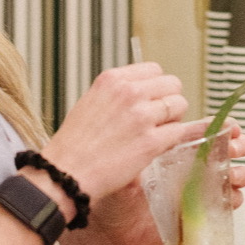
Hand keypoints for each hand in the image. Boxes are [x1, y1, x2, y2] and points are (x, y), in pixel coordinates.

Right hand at [43, 62, 197, 207]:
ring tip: (155, 133)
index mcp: (112, 80)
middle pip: (172, 84)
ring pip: (179, 106)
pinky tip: (155, 148)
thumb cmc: (74, 144)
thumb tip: (145, 93)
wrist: (65, 174)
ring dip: (172, 120)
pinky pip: (178, 132)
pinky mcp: (151, 142)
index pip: (154, 70)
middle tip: (157, 119)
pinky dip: (171, 141)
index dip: (156, 87)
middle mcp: (129, 93)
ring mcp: (142, 116)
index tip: (151, 100)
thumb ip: (118, 94)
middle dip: (168, 101)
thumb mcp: (91, 102)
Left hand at [76, 121, 244, 244]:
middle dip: (238, 145)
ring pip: (232, 176)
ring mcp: (198, 190)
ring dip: (240, 172)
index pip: (208, 133)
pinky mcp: (199, 214)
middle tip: (235, 146)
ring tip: (232, 174)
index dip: (224, 128)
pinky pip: (226, 206)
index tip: (231, 127)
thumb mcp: (128, 165)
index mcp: (177, 151)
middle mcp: (191, 168)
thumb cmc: (114, 194)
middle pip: (227, 150)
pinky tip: (229, 197)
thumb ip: (147, 149)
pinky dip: (234, 200)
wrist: (107, 228)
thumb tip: (164, 130)